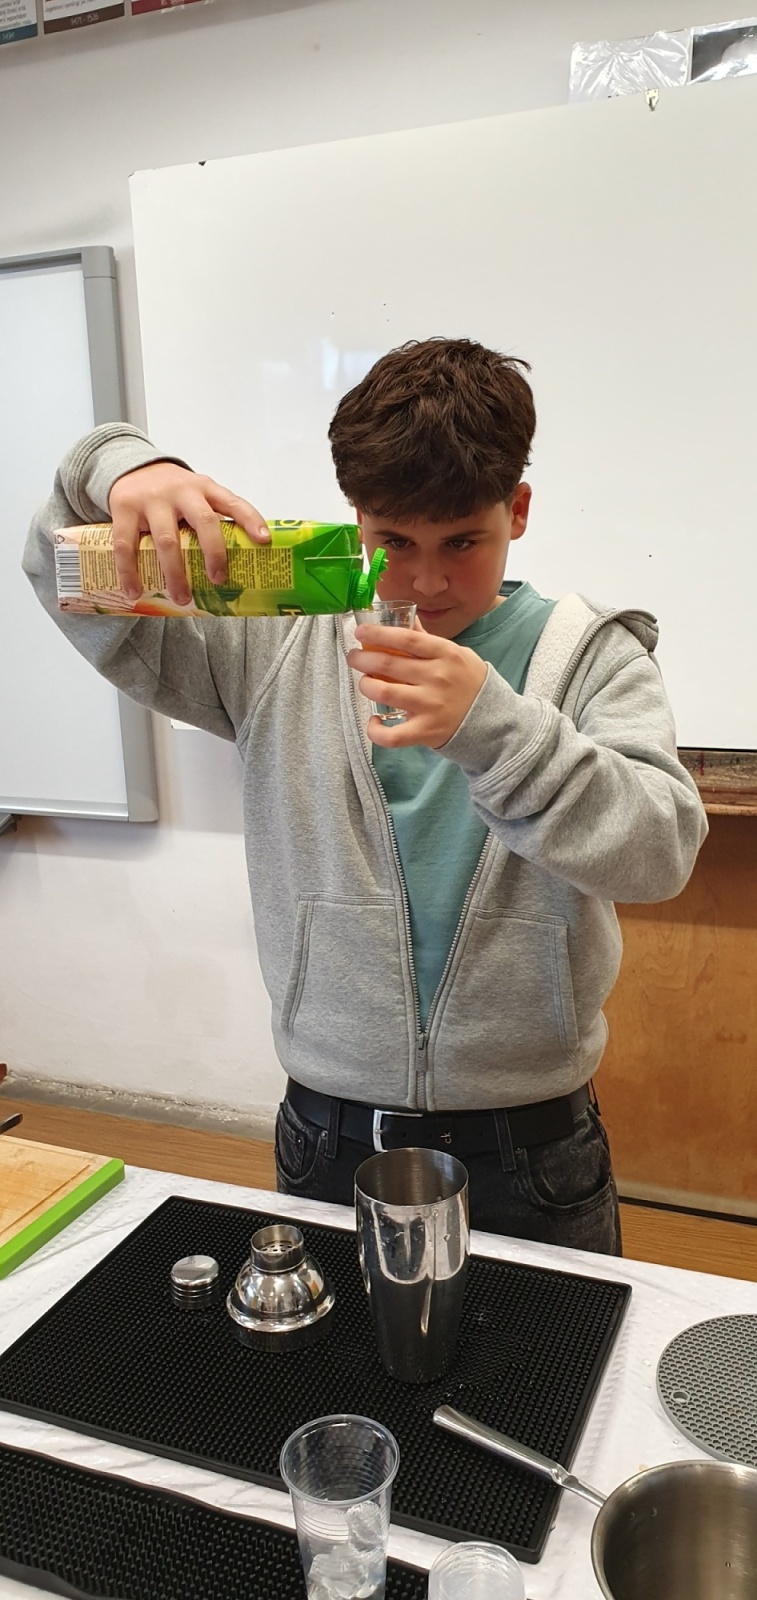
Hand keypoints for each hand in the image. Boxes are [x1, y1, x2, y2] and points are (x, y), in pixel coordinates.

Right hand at [108, 462, 269, 605]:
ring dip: (175, 574)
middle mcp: (182, 491)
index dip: (251, 519)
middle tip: (218, 580)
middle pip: (204, 522)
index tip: (264, 540)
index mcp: (205, 489)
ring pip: (167, 540)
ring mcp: (152, 499)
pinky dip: (129, 572)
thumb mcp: (197, 495)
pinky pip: (126, 545)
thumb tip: (238, 565)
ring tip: (181, 598)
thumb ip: (213, 519)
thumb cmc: (172, 492)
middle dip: (214, 554)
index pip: (233, 502)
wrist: (131, 467)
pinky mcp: (125, 508)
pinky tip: (133, 591)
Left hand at [347, 622, 487, 747]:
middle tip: (354, 658)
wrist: (493, 720)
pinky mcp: (426, 731)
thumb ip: (428, 640)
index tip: (360, 633)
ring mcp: (431, 705)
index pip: (406, 639)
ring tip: (365, 683)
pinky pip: (392, 735)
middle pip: (388, 664)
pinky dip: (375, 730)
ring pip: (384, 693)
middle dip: (362, 659)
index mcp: (445, 653)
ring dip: (366, 686)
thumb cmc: (470, 683)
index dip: (378, 634)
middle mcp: (437, 678)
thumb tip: (407, 619)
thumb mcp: (456, 654)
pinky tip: (373, 722)